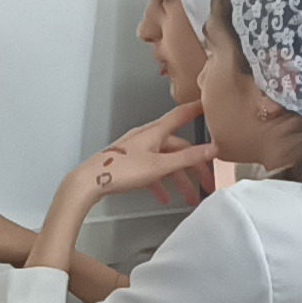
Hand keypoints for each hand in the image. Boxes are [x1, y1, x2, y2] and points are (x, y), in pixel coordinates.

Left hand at [74, 100, 217, 207]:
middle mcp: (147, 138)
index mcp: (155, 132)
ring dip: (178, 180)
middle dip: (194, 166)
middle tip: (206, 182)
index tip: (209, 105)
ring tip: (188, 197)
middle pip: (178, 147)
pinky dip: (160, 184)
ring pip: (165, 162)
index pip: (181, 115)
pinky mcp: (129, 164)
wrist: (89, 182)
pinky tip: (164, 197)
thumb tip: (211, 149)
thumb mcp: (159, 165)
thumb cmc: (119, 170)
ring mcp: (137, 151)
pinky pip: (151, 172)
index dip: (196, 109)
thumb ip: (186, 158)